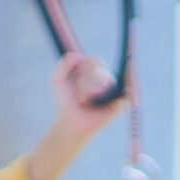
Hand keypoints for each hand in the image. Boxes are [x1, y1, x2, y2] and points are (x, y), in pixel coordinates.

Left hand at [24, 50, 116, 179]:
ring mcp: (113, 92)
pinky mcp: (119, 105)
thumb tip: (81, 56)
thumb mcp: (57, 79)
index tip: (74, 81)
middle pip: (102, 67)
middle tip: (79, 95)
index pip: (95, 60)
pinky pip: (121, 94)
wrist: (70, 123)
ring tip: (84, 101)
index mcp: (94, 73)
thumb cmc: (64, 103)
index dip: (84, 69)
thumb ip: (65, 62)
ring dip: (89, 89)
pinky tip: (95, 102)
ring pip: (106, 79)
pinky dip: (107, 96)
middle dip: (85, 79)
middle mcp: (105, 80)